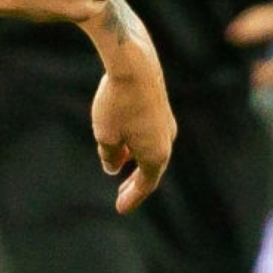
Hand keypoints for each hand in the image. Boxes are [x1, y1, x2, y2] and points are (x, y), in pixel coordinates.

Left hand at [91, 49, 174, 213]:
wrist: (134, 63)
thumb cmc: (117, 101)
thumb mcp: (105, 135)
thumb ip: (109, 156)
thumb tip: (113, 166)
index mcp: (156, 155)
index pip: (145, 185)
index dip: (132, 198)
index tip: (120, 208)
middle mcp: (166, 141)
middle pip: (151, 170)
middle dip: (135, 184)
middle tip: (122, 197)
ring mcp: (166, 124)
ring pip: (150, 150)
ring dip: (135, 162)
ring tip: (118, 166)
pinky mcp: (161, 108)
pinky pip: (150, 135)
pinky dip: (137, 144)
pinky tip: (123, 140)